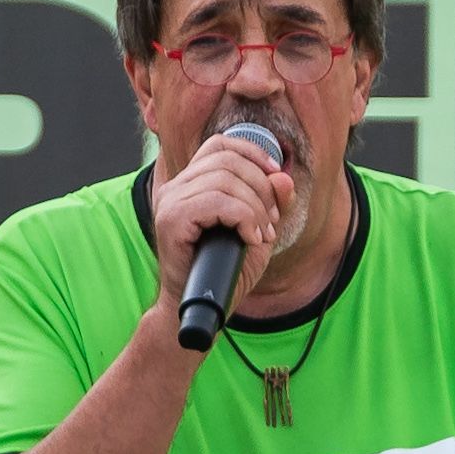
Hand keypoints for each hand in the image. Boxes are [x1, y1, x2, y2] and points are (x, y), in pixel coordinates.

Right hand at [147, 125, 296, 321]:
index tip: (276, 175)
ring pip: (224, 180)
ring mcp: (170, 202)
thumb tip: (284, 178)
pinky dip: (243, 217)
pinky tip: (249, 238)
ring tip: (261, 234)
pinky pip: (216, 202)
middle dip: (261, 187)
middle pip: (227, 160)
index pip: (220, 145)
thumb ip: (272, 205)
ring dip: (254, 207)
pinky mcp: (171, 220)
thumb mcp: (258, 233)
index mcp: (191, 184)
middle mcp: (176, 188)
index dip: (252, 152)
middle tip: (271, 221)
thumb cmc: (226, 273)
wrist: (202, 308)